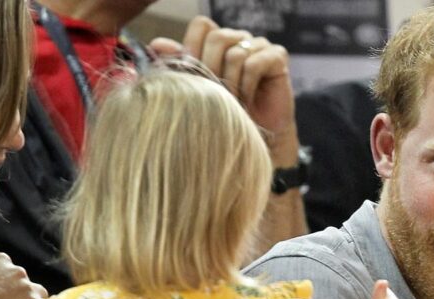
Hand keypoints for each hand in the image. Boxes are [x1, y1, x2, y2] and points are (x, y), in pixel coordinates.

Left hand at [179, 16, 297, 163]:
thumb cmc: (225, 114)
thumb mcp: (196, 89)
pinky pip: (254, 62)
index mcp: (217, 41)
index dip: (195, 48)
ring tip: (232, 102)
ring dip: (231, 83)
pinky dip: (247, 85)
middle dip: (212, 70)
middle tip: (215, 94)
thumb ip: (179, 64)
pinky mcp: (277, 56)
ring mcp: (259, 45)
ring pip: (235, 53)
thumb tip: (156, 44)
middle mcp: (238, 39)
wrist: (254, 137)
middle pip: (218, 37)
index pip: (202, 25)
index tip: (194, 76)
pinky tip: (248, 99)